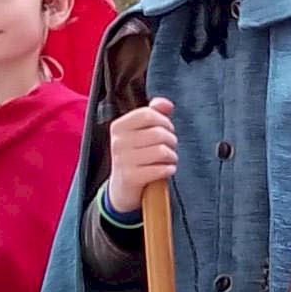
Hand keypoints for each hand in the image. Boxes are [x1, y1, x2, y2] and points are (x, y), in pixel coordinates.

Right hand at [102, 99, 177, 215]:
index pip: (148, 114)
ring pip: (161, 151)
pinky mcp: (130, 178)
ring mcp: (122, 161)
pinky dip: (169, 169)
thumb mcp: (141, 132)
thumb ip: (154, 113)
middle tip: (171, 147)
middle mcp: (118, 142)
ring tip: (170, 159)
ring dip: (172, 156)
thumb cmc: (136, 155)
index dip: (164, 121)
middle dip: (171, 140)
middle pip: (158, 133)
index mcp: (119, 127)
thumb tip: (166, 104)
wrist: (122, 188)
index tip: (167, 129)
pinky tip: (167, 170)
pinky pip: (160, 169)